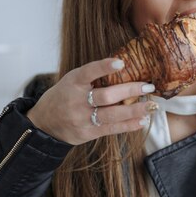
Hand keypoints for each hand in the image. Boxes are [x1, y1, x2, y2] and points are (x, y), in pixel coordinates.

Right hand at [26, 58, 157, 144]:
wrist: (43, 124)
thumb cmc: (63, 97)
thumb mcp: (71, 81)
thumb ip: (92, 77)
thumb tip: (125, 68)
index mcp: (72, 82)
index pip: (88, 72)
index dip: (103, 67)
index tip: (121, 63)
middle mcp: (76, 101)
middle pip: (106, 96)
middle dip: (129, 91)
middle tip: (148, 86)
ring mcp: (82, 118)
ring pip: (112, 115)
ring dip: (134, 110)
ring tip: (152, 106)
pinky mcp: (88, 133)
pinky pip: (112, 129)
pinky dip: (129, 125)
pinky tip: (142, 120)